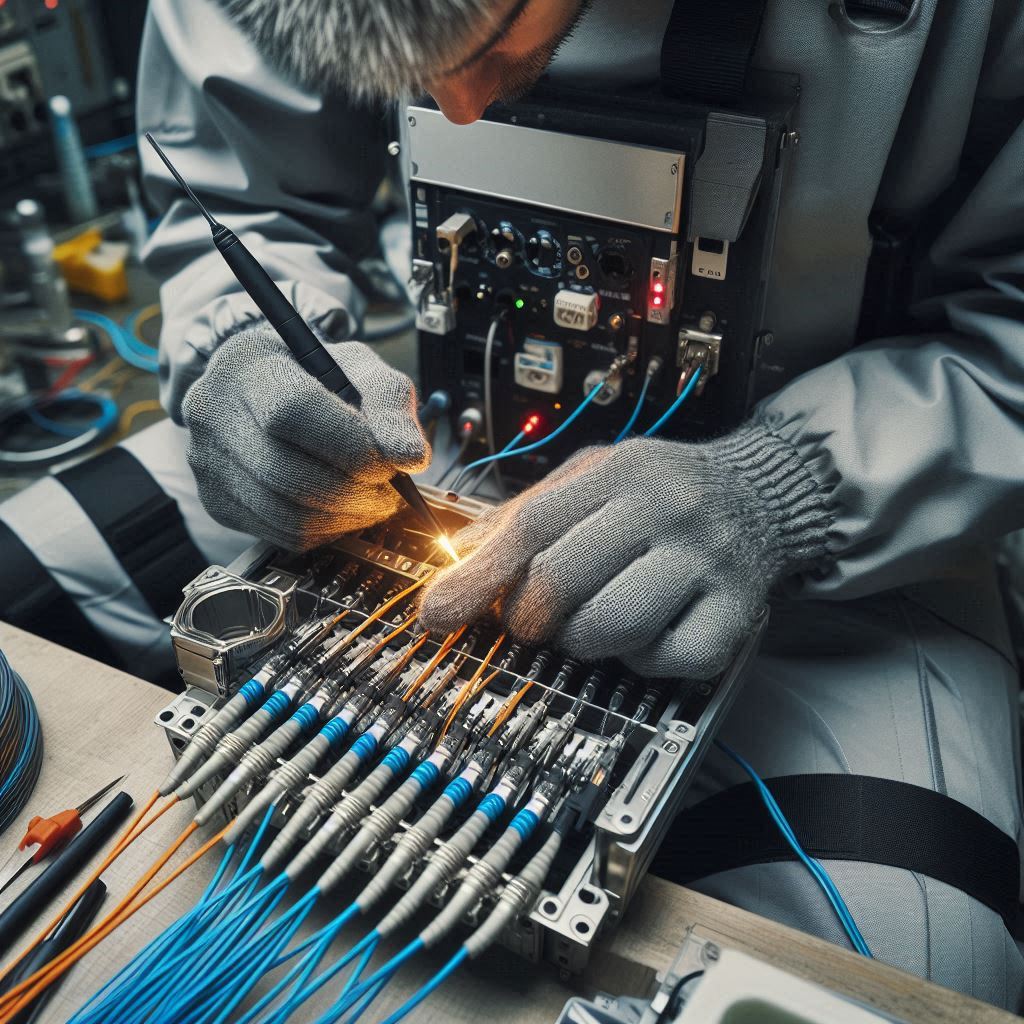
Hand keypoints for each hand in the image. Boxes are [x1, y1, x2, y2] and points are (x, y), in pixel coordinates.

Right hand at [182, 325, 428, 549]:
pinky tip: (342, 508)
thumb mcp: (362, 370)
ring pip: (287, 515)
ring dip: (347, 516)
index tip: (389, 462)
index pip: (293, 411)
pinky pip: (283, 536)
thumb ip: (390, 405)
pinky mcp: (217, 504)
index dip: (351, 447)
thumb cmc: (321, 378)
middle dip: (355, 490)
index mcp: (248, 362)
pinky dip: (326, 530)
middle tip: (388, 488)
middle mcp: (212, 410)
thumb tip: (411, 457)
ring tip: (371, 498)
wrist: (272, 394)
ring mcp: (208, 462)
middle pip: (288, 473)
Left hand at [419, 430, 830, 678]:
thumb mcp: (593, 478)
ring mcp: (705, 562)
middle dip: (527, 615)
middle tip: (530, 620)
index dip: (479, 575)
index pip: (533, 525)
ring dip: (580, 640)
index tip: (438, 613)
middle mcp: (665, 511)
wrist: (760, 493)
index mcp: (620, 473)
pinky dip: (642, 659)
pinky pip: (670, 658)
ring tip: (587, 625)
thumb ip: (527, 515)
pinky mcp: (736, 611)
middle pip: (563, 579)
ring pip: (612, 624)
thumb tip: (456, 566)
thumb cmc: (661, 492)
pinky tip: (643, 635)